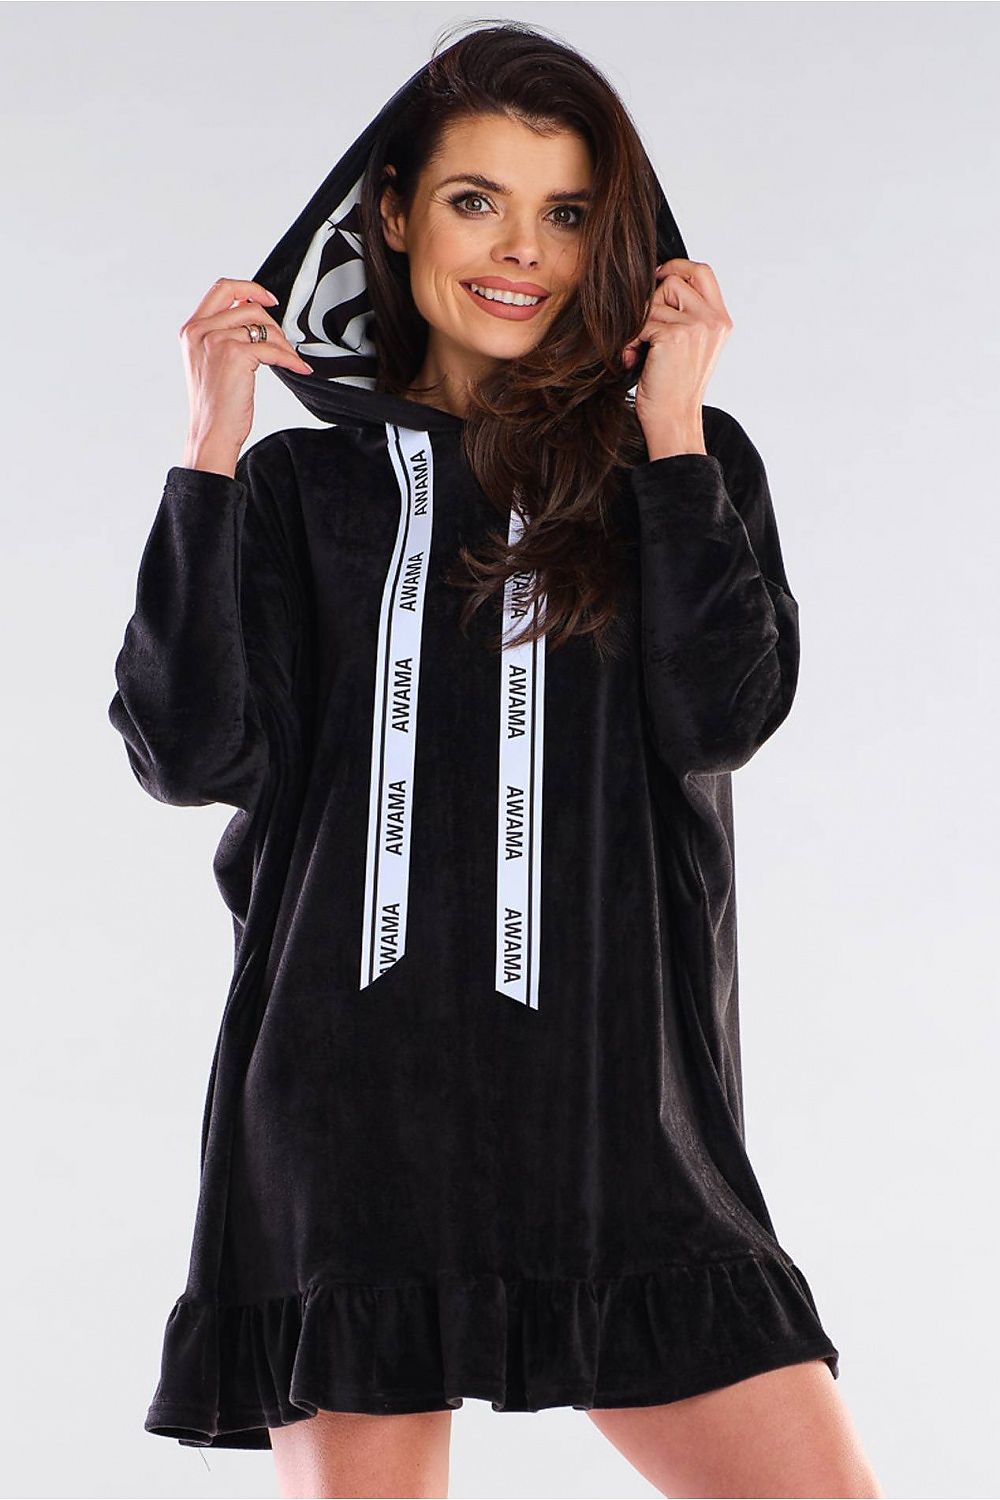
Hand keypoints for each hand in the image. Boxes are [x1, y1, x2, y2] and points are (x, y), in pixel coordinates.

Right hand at [179, 277, 314, 473]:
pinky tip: (299, 367)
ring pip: (262, 325)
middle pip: (247, 305)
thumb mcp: (209, 361)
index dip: (249, 288)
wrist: (211, 432)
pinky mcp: (235, 355)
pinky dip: (291, 358)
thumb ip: (222, 334)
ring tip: (289, 359)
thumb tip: (252, 312)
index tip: (268, 300)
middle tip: (282, 340)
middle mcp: (200, 331)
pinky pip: (273, 349)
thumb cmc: (214, 403)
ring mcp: (216, 341)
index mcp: (191, 329)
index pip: (221, 289)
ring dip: (282, 342)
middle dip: (271, 320)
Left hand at [623, 259, 732, 452]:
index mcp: (721, 321)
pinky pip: (642, 321)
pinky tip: (635, 358)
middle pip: (674, 280)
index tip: (658, 279)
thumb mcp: (693, 346)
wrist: (673, 420)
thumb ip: (688, 314)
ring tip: (641, 349)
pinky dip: (632, 340)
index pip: (702, 272)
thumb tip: (661, 280)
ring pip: (655, 300)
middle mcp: (713, 321)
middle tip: (649, 332)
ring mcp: (696, 327)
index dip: (677, 268)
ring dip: (640, 324)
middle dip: (653, 302)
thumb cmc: (675, 387)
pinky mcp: (675, 336)